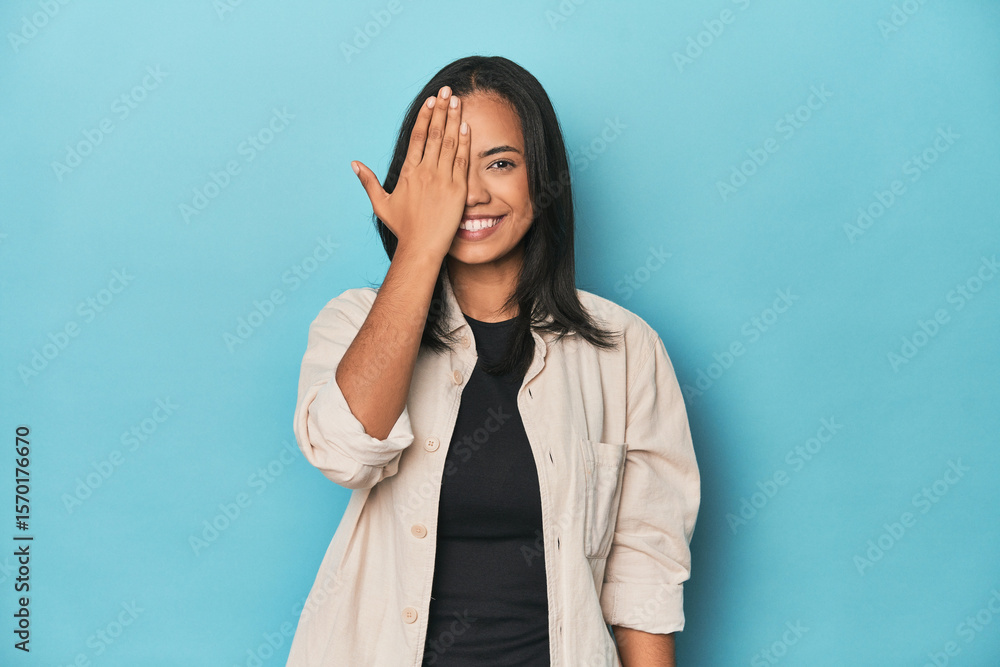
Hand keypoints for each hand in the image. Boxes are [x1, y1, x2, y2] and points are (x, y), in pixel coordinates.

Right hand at [351, 85, 470, 261]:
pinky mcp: (458, 189)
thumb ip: (368, 181)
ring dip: (454, 120)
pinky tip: (466, 127)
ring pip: (449, 143)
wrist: (422, 247)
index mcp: (408, 172)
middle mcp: (425, 171)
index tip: (431, 101)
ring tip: (458, 102)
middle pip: (434, 133)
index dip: (425, 116)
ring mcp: (442, 179)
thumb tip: (354, 163)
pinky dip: (464, 143)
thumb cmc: (403, 228)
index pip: (418, 136)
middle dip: (441, 110)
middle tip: (448, 91)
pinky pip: (462, 161)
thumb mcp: (382, 203)